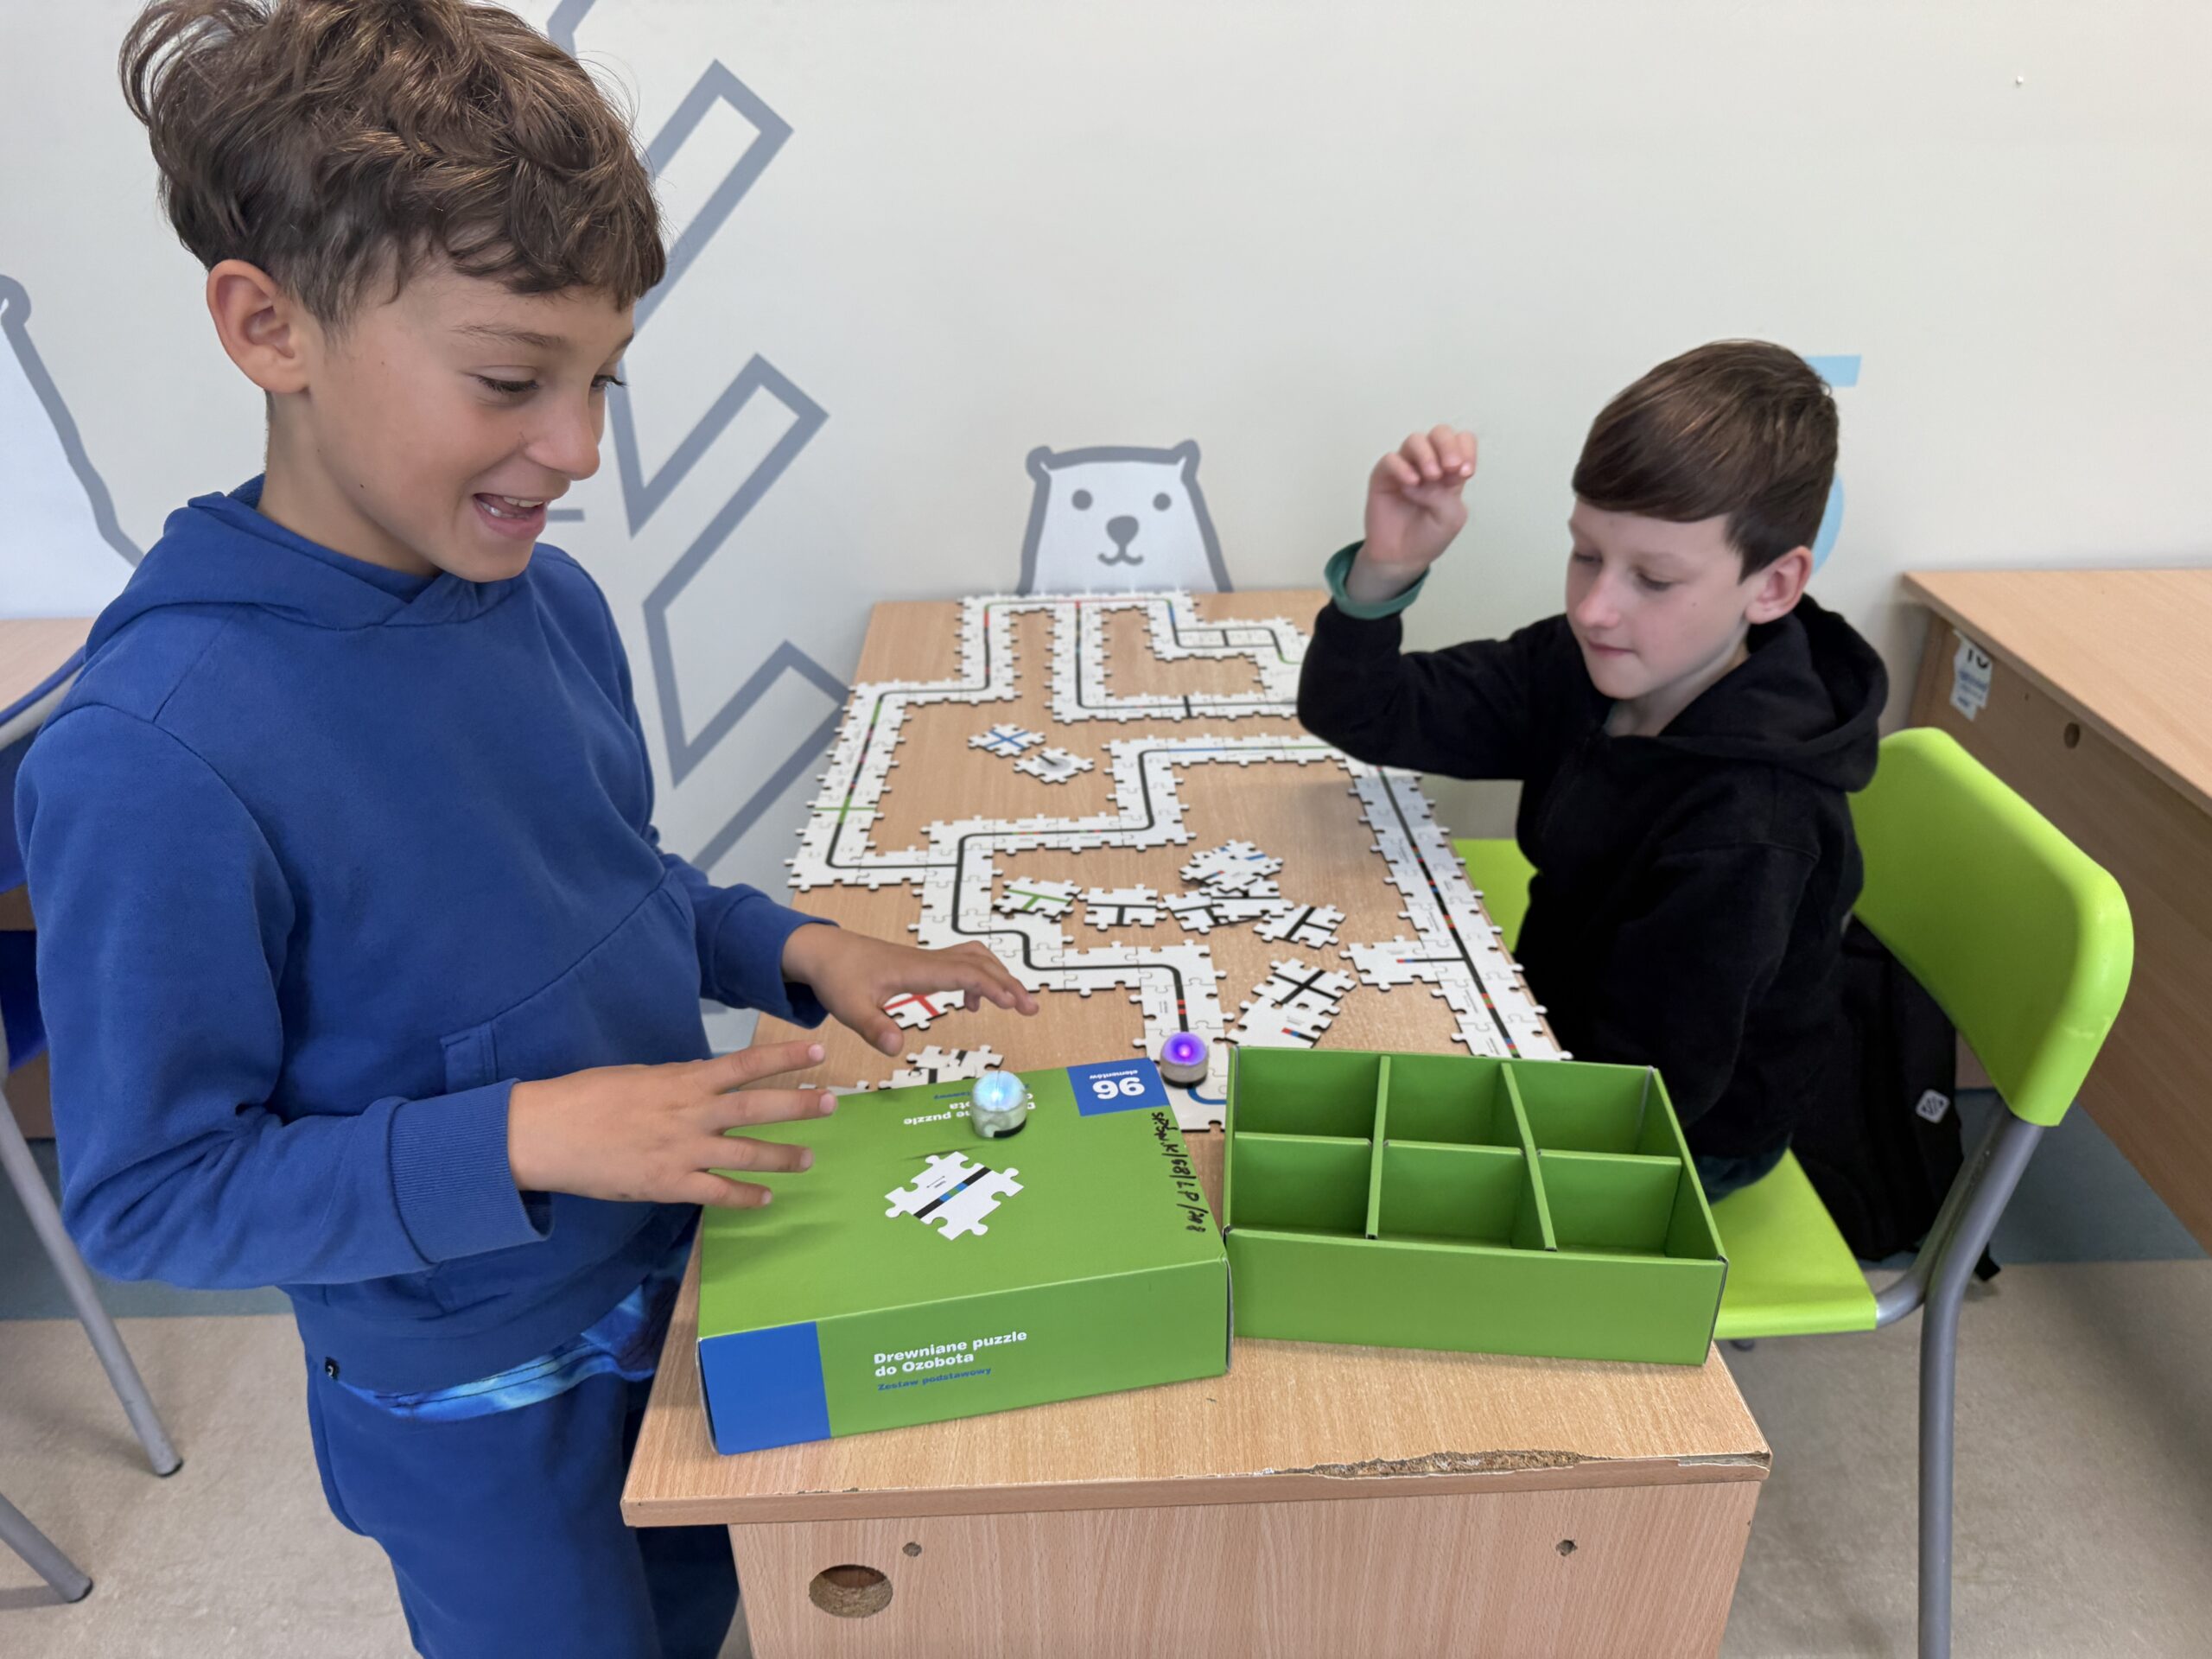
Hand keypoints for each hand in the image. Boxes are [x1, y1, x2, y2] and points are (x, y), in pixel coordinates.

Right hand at [507, 1040, 834, 1209]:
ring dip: (783, 1156)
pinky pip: (718, 1193)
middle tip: (833, 1103)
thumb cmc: (587, 1098)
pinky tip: (765, 1199)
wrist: (545, 1133)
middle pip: (758, 1108)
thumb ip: (678, 1082)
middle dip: (800, 1106)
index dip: (784, 1058)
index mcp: (682, 1080)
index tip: (817, 1052)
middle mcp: (691, 1113)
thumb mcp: (639, 1077)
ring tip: (810, 1158)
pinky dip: (745, 1197)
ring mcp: (682, 1151)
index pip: (745, 1064)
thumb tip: (707, 1084)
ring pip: (747, 1154)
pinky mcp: (668, 1184)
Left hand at [781, 926, 1038, 1055]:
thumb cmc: (837, 977)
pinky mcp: (923, 965)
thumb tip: (897, 1049)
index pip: (965, 973)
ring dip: (999, 976)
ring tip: (1015, 1003)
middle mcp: (928, 961)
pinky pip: (963, 964)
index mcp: (916, 970)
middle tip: (1030, 1009)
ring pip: (975, 958)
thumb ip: (874, 1027)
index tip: (1013, 1003)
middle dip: (1008, 983)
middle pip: (980, 962)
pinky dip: (980, 979)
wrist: (823, 952)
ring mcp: (927, 961)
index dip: (992, 987)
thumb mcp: (850, 1008)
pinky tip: (973, 1004)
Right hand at [1350, 426, 1477, 604]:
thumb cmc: (1428, 536)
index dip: (1466, 449)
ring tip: (1432, 476)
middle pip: (1439, 433)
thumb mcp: (1451, 517)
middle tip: (1451, 467)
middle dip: (1448, 446)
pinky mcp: (1383, 476)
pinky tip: (1412, 483)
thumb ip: (1447, 494)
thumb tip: (1426, 478)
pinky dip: (1402, 468)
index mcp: (1450, 470)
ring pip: (1415, 440)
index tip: (1466, 472)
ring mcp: (1405, 467)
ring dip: (1427, 455)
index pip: (1462, 441)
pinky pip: (1391, 460)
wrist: (1402, 557)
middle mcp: (1428, 463)